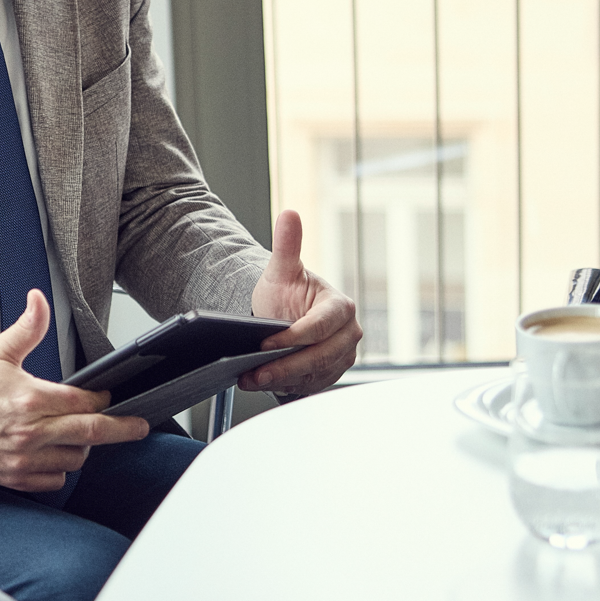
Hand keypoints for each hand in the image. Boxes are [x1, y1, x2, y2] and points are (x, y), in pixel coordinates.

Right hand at [0, 291, 149, 489]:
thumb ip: (28, 328)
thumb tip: (39, 299)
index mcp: (29, 398)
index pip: (84, 402)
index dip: (103, 399)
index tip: (109, 398)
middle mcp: (29, 432)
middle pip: (92, 433)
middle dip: (122, 429)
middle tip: (139, 426)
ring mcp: (21, 458)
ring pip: (74, 459)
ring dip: (81, 447)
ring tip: (76, 434)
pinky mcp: (11, 476)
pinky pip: (52, 480)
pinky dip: (58, 469)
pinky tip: (52, 454)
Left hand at [240, 209, 360, 395]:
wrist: (286, 314)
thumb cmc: (287, 292)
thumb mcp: (282, 270)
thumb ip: (287, 245)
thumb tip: (290, 213)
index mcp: (339, 308)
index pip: (319, 327)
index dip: (292, 336)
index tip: (265, 342)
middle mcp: (347, 335)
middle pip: (319, 356)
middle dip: (285, 365)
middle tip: (255, 371)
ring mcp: (341, 357)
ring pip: (314, 374)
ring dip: (282, 380)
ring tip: (252, 380)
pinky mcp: (330, 374)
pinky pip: (311, 385)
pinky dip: (288, 387)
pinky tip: (265, 384)